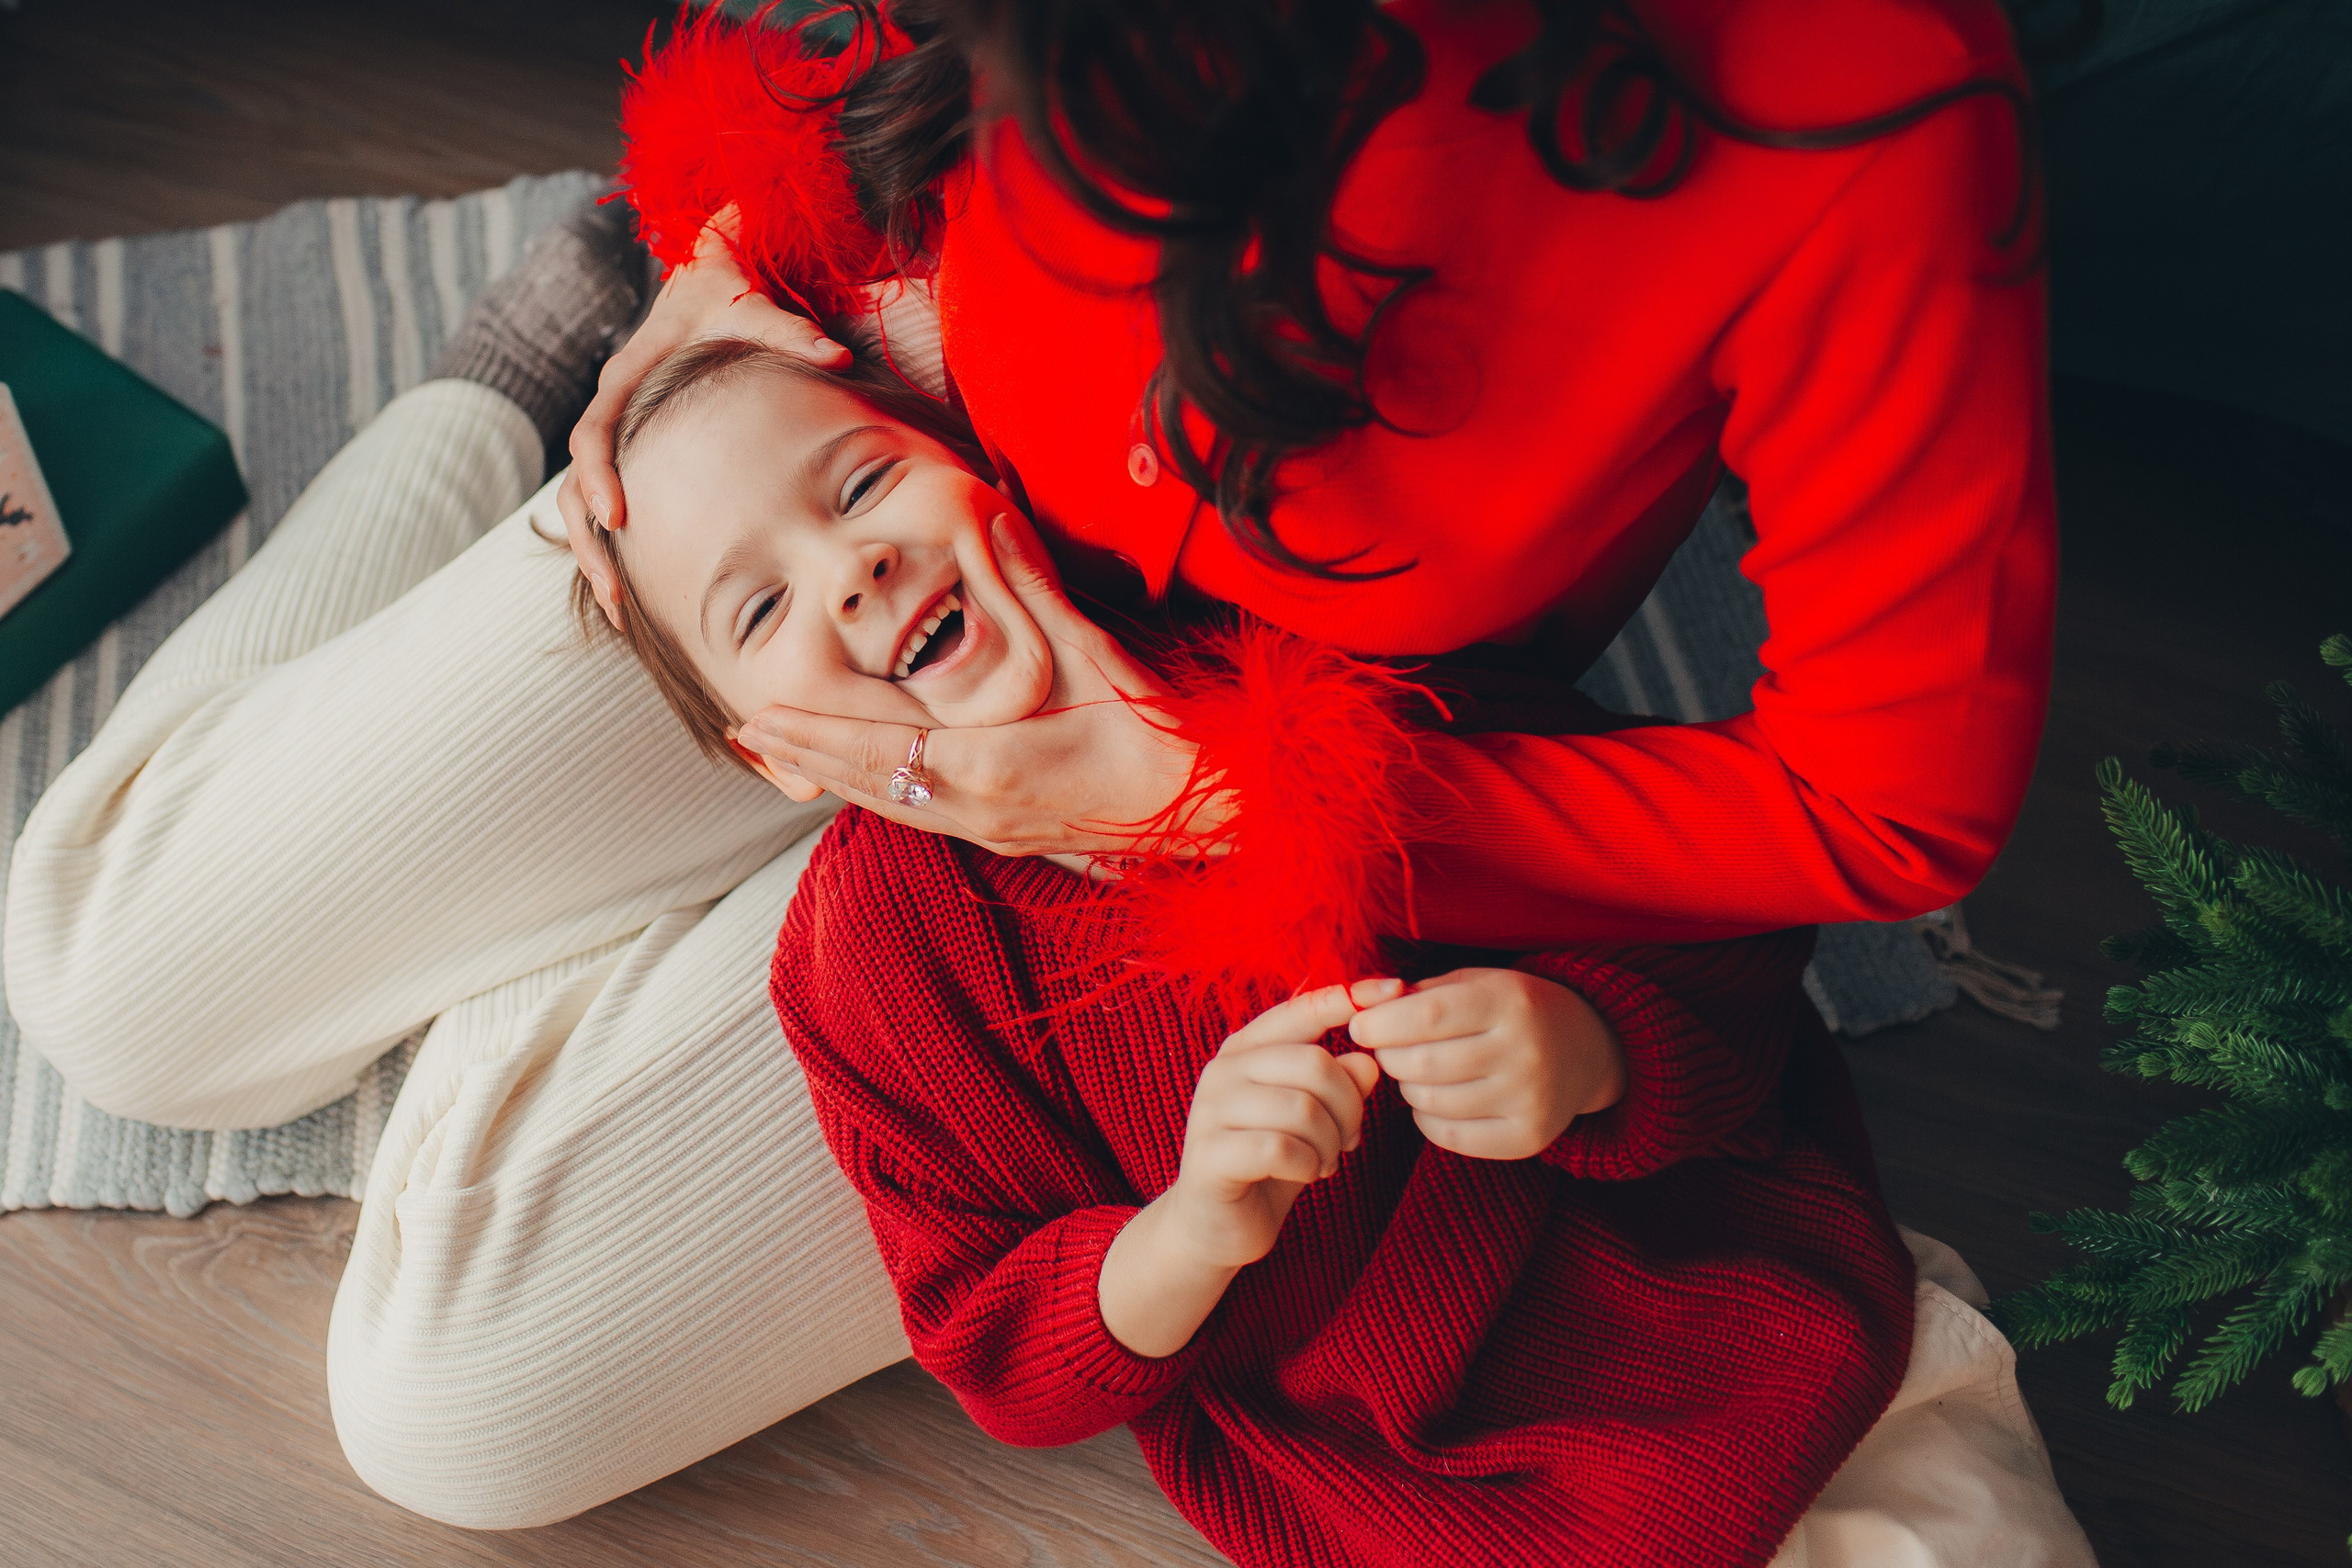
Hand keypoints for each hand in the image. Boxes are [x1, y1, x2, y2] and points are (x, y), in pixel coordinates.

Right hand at [558, 203, 850, 629]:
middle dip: (588, 540)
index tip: (616, 516)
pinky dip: (622, 547)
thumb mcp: (754, 306)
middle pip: (576, 484)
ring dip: (597, 555)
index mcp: (624, 377)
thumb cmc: (728, 294)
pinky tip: (642, 590)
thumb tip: (839, 356)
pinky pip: (615, 506)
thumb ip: (790, 331)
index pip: (592, 430)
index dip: (598, 474)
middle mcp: (613, 411)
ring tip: (619, 609)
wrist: (711, 283)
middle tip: (614, 592)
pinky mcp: (639, 457)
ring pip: (585, 504)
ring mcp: (623, 439)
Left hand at [736, 510, 1219, 856]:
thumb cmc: (1155, 734)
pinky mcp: (1006, 837)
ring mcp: (990, 830)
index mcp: (986, 765)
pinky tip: (864, 779)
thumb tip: (993, 517)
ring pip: (888, 805)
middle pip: (865, 783)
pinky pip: (920, 816)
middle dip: (803, 756)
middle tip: (746, 733)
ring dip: (833, 777)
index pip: (874, 749)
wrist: (1204, 809)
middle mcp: (974, 808)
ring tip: (785, 755)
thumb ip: (1034, 586)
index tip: (757, 716)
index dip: (811, 734)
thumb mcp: (1093, 652)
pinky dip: (877, 793)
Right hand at [1099, 980, 1390, 1356]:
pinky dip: (1308, 1165)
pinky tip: (1306, 1175)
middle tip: (1349, 1140)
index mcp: (1247, 1049)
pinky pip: (1281, 1149)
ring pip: (1302, 1108)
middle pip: (1314, 1063)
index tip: (1395, 987)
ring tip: (1324, 1161)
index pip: (1302, 1009)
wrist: (1215, 1226)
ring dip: (1329, 1142)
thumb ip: (1338, 1084)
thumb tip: (1370, 1061)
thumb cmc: (1268, 1162)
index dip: (1350, 997)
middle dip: (1349, 1107)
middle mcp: (1224, 1070)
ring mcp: (1211, 1110)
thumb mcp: (1312, 1118)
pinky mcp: (1210, 1154)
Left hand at [1348, 968, 1626, 1160]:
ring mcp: (1530, 1100)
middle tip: (1388, 1049)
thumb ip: (1418, 993)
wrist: (1586, 1048)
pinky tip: (1437, 1098)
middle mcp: (1525, 1052)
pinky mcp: (1528, 1138)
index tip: (1360, 1027)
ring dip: (1407, 1087)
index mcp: (1510, 1002)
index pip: (1428, 1015)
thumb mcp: (1476, 982)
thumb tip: (1358, 1006)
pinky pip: (1449, 1136)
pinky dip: (1427, 1118)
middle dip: (1390, 1057)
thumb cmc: (1513, 1008)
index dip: (1383, 1024)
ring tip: (1418, 1071)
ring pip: (1431, 1102)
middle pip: (1423, 1063)